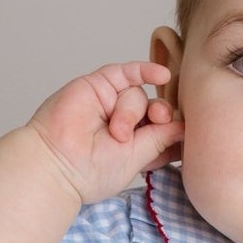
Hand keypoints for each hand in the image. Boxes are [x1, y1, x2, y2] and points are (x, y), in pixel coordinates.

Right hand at [25, 61, 185, 205]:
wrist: (58, 164)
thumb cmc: (92, 172)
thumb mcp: (137, 158)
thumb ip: (160, 139)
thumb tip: (184, 126)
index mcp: (135, 145)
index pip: (165, 131)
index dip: (175, 132)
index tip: (183, 140)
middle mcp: (125, 123)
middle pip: (154, 110)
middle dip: (160, 116)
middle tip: (157, 123)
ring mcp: (110, 103)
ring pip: (138, 95)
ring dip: (131, 112)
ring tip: (115, 132)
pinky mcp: (98, 85)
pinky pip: (128, 72)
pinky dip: (146, 70)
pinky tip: (163, 74)